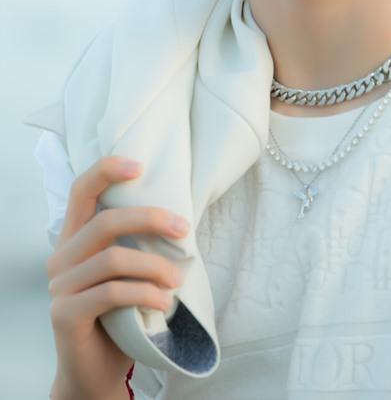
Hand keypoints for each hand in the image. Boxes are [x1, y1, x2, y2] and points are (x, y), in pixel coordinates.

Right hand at [46, 155, 188, 398]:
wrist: (97, 371)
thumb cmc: (119, 314)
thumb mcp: (128, 271)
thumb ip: (135, 242)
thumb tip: (179, 215)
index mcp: (74, 239)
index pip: (81, 191)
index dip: (106, 171)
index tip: (140, 166)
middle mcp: (61, 258)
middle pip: (105, 221)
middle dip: (150, 219)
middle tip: (184, 230)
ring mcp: (59, 288)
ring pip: (113, 259)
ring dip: (155, 267)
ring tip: (176, 280)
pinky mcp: (65, 315)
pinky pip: (112, 293)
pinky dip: (145, 294)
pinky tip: (164, 303)